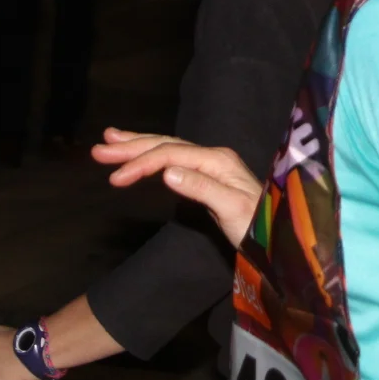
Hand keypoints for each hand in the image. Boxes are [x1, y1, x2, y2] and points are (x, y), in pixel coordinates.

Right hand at [91, 128, 262, 246]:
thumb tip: (166, 172)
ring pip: (168, 148)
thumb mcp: (232, 210)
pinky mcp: (206, 176)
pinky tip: (139, 155)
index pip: (170, 155)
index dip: (141, 162)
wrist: (279, 240)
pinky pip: (172, 159)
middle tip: (99, 149)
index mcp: (217, 160)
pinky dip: (151, 155)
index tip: (115, 177)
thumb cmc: (259, 227)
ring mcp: (210, 165)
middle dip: (132, 145)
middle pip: (165, 144)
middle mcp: (213, 156)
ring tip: (110, 140)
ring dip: (138, 144)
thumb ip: (201, 189)